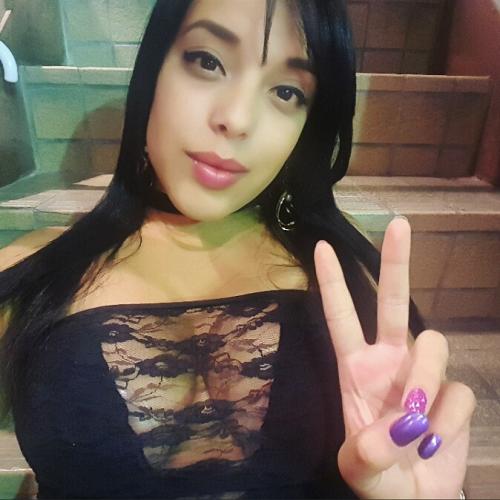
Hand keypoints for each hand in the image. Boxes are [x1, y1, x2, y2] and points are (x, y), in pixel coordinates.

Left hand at [313, 216, 475, 498]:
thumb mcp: (359, 471)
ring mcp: (423, 372)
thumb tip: (391, 433)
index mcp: (355, 366)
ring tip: (414, 426)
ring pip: (433, 344)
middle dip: (395, 262)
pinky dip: (447, 421)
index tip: (321, 247)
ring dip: (425, 382)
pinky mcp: (454, 392)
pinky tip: (434, 441)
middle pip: (394, 301)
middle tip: (398, 224)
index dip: (332, 282)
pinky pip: (459, 392)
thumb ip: (365, 456)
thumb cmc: (379, 478)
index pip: (340, 316)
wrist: (416, 498)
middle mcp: (390, 358)